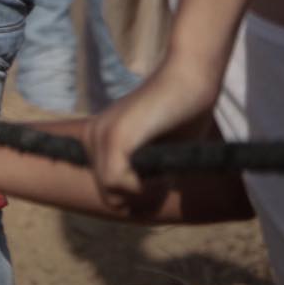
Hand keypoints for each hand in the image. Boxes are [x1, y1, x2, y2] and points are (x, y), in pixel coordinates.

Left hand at [84, 57, 222, 202]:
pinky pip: (117, 182)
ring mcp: (99, 135)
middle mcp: (92, 136)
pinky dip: (142, 185)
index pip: (105, 188)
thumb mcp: (160, 152)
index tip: (161, 180)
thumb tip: (132, 207)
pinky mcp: (114, 137)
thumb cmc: (184, 112)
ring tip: (165, 168)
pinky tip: (161, 167)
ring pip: (111, 190)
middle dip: (139, 196)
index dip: (134, 195)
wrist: (191, 77)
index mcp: (98, 139)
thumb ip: (144, 173)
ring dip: (143, 190)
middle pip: (107, 194)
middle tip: (166, 176)